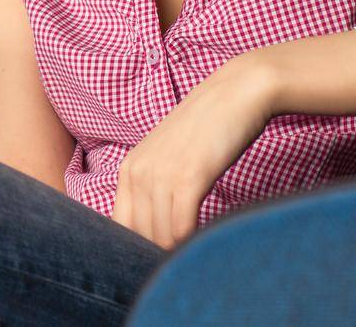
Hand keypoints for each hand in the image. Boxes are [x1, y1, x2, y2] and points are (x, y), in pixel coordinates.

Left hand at [110, 56, 274, 248]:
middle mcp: (137, 172)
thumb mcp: (170, 159)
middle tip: (183, 261)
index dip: (136, 249)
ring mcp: (160, 174)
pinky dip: (192, 240)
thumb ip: (157, 189)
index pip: (119, 226)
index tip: (159, 258)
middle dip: (160, 253)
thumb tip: (158, 234)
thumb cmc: (208, 132)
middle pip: (140, 236)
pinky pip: (181, 227)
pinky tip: (204, 240)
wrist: (235, 94)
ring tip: (197, 252)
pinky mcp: (188, 177)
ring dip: (179, 251)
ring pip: (161, 236)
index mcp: (128, 169)